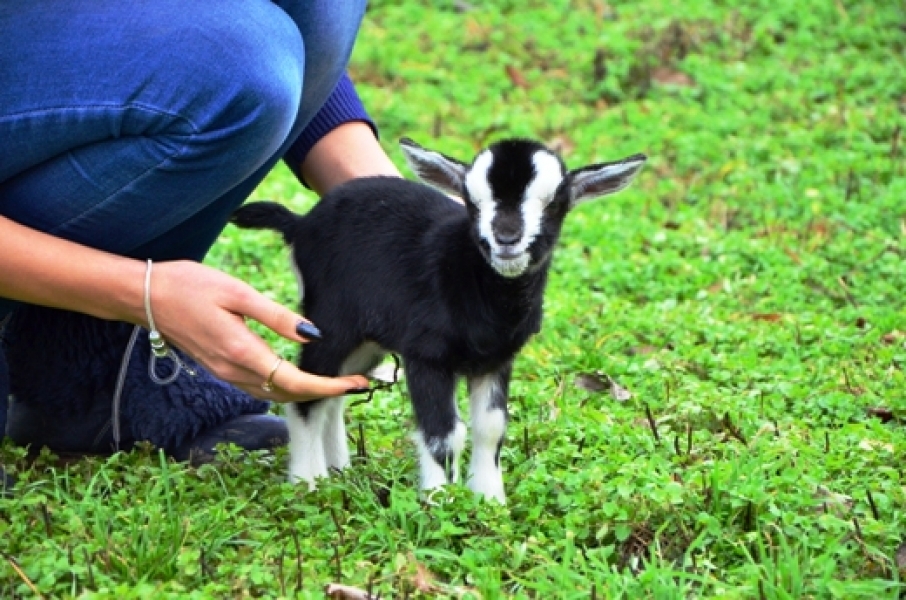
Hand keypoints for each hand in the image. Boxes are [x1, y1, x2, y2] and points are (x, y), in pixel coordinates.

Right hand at [147, 260, 368, 402]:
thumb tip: (312, 335)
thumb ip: (276, 316)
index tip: (359, 384)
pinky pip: (261, 388)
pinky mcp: (221, 369)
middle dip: (326, 392)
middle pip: (289, 394)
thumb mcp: (237, 292)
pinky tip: (302, 376)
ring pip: (275, 394)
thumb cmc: (190, 286)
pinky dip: (287, 387)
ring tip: (339, 381)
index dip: (330, 386)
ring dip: (308, 392)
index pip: (296, 382)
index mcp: (242, 352)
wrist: (145, 296)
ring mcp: (226, 373)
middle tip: (359, 383)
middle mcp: (234, 371)